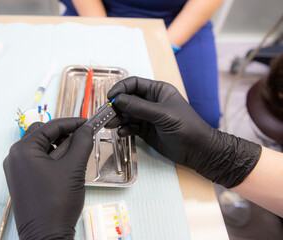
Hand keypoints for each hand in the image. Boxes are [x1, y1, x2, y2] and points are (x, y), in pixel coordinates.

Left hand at [3, 118, 92, 239]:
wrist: (46, 237)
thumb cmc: (56, 204)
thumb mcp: (74, 168)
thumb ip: (82, 142)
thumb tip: (87, 129)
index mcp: (23, 150)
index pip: (50, 126)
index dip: (72, 123)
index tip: (87, 123)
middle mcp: (15, 157)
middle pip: (42, 133)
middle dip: (63, 133)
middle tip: (82, 138)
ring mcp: (16, 169)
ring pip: (40, 146)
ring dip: (58, 145)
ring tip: (75, 154)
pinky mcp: (21, 180)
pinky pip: (37, 160)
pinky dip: (52, 158)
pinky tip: (66, 166)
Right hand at [107, 76, 261, 187]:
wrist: (197, 150)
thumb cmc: (185, 127)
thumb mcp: (162, 114)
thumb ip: (139, 107)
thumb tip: (117, 99)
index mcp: (158, 91)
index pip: (134, 84)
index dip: (120, 89)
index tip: (110, 97)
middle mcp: (151, 102)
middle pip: (127, 99)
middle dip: (116, 106)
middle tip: (106, 113)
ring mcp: (147, 116)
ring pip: (126, 114)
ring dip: (117, 118)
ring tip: (110, 125)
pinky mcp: (145, 130)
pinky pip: (130, 127)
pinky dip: (124, 129)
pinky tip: (122, 133)